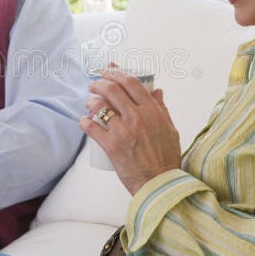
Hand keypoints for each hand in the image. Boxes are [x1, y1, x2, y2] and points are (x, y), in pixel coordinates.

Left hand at [79, 70, 181, 194]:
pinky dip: (85, 122)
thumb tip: (157, 91)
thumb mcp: (170, 129)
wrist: (159, 184)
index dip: (117, 73)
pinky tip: (84, 121)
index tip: (108, 71)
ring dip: (91, 101)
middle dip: (99, 83)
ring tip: (89, 103)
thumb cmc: (166, 158)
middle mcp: (137, 117)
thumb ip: (162, 109)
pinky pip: (92, 128)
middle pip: (112, 89)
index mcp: (152, 111)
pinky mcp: (112, 145)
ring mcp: (123, 131)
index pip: (132, 82)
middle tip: (94, 84)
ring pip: (99, 106)